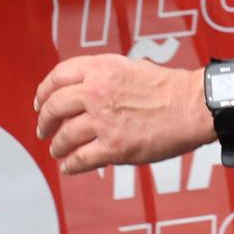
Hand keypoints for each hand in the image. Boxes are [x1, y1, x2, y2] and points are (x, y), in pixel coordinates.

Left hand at [34, 54, 215, 174]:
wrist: (193, 106)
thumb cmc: (168, 87)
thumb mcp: (130, 67)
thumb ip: (103, 76)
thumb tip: (82, 90)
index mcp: (100, 69)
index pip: (57, 77)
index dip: (44, 91)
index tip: (40, 103)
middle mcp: (96, 92)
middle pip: (54, 107)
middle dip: (45, 121)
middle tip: (43, 129)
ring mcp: (104, 121)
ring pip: (65, 136)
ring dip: (58, 146)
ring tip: (57, 150)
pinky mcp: (114, 147)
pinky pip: (81, 159)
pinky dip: (71, 165)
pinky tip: (70, 167)